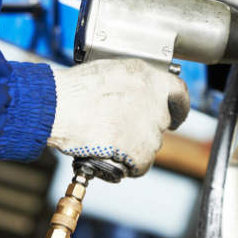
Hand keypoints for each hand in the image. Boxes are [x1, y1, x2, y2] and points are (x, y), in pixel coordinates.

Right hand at [48, 59, 188, 176]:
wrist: (57, 106)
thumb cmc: (74, 89)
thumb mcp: (110, 71)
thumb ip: (133, 84)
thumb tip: (137, 98)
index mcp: (148, 76)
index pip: (179, 92)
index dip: (179, 108)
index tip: (176, 118)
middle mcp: (153, 99)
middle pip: (160, 122)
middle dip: (144, 129)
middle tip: (121, 131)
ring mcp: (148, 125)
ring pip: (151, 144)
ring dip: (135, 147)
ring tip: (108, 141)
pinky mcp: (139, 148)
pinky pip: (142, 164)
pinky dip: (130, 166)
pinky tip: (113, 159)